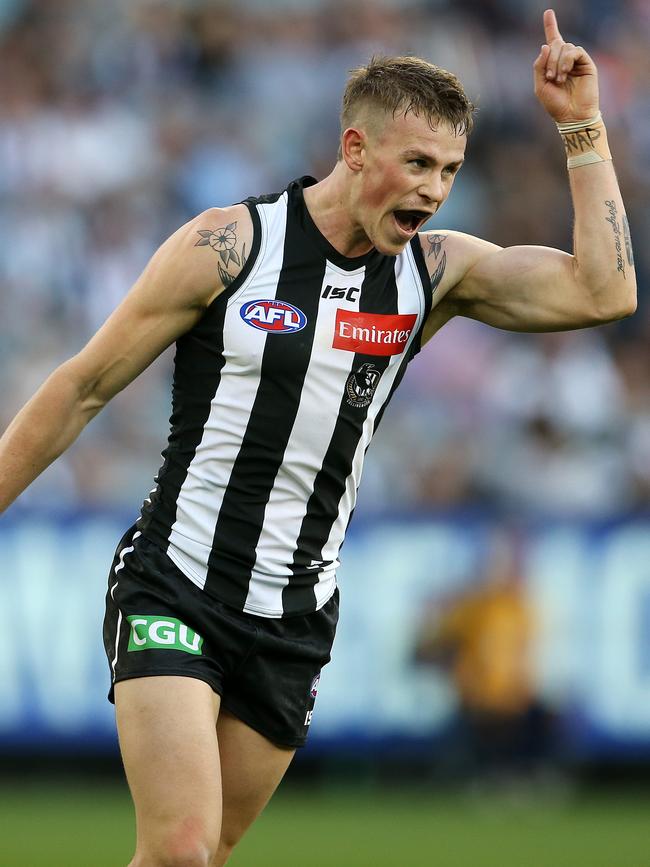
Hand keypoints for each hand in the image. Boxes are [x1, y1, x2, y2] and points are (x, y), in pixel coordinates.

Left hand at [533, 8, 598, 123]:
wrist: (571, 116)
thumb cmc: (555, 104)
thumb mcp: (540, 86)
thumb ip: (539, 66)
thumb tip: (546, 45)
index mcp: (553, 64)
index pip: (552, 41)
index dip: (550, 26)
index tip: (548, 12)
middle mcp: (565, 59)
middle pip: (555, 44)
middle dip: (549, 60)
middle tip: (550, 78)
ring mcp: (576, 61)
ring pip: (565, 47)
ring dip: (557, 63)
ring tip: (558, 79)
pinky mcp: (586, 63)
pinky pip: (575, 51)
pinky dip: (567, 60)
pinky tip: (565, 73)